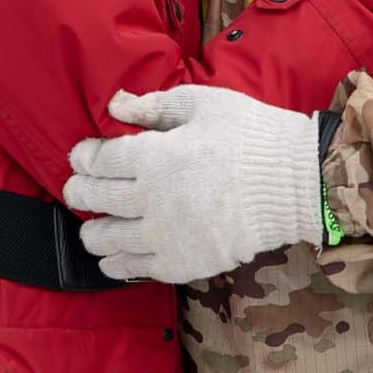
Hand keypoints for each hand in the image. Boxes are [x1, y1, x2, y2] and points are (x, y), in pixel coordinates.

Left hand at [64, 86, 320, 283]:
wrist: (294, 185)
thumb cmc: (250, 135)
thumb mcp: (202, 103)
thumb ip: (153, 105)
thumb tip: (114, 105)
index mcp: (153, 156)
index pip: (98, 160)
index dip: (84, 156)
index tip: (84, 155)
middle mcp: (150, 199)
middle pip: (94, 198)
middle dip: (79, 191)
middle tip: (78, 189)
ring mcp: (164, 236)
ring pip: (105, 239)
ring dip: (92, 230)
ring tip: (94, 225)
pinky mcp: (180, 264)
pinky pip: (132, 269)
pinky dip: (114, 263)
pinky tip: (112, 257)